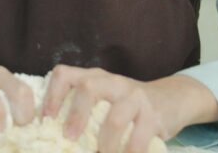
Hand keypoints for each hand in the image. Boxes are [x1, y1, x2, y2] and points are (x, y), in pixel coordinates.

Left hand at [41, 65, 217, 152]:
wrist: (172, 98)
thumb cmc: (128, 104)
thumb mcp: (106, 98)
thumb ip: (86, 109)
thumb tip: (55, 138)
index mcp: (96, 78)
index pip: (65, 75)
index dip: (51, 95)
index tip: (45, 119)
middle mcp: (114, 82)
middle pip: (88, 89)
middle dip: (76, 116)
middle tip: (69, 138)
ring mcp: (136, 97)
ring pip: (115, 118)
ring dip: (105, 144)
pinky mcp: (154, 116)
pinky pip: (138, 139)